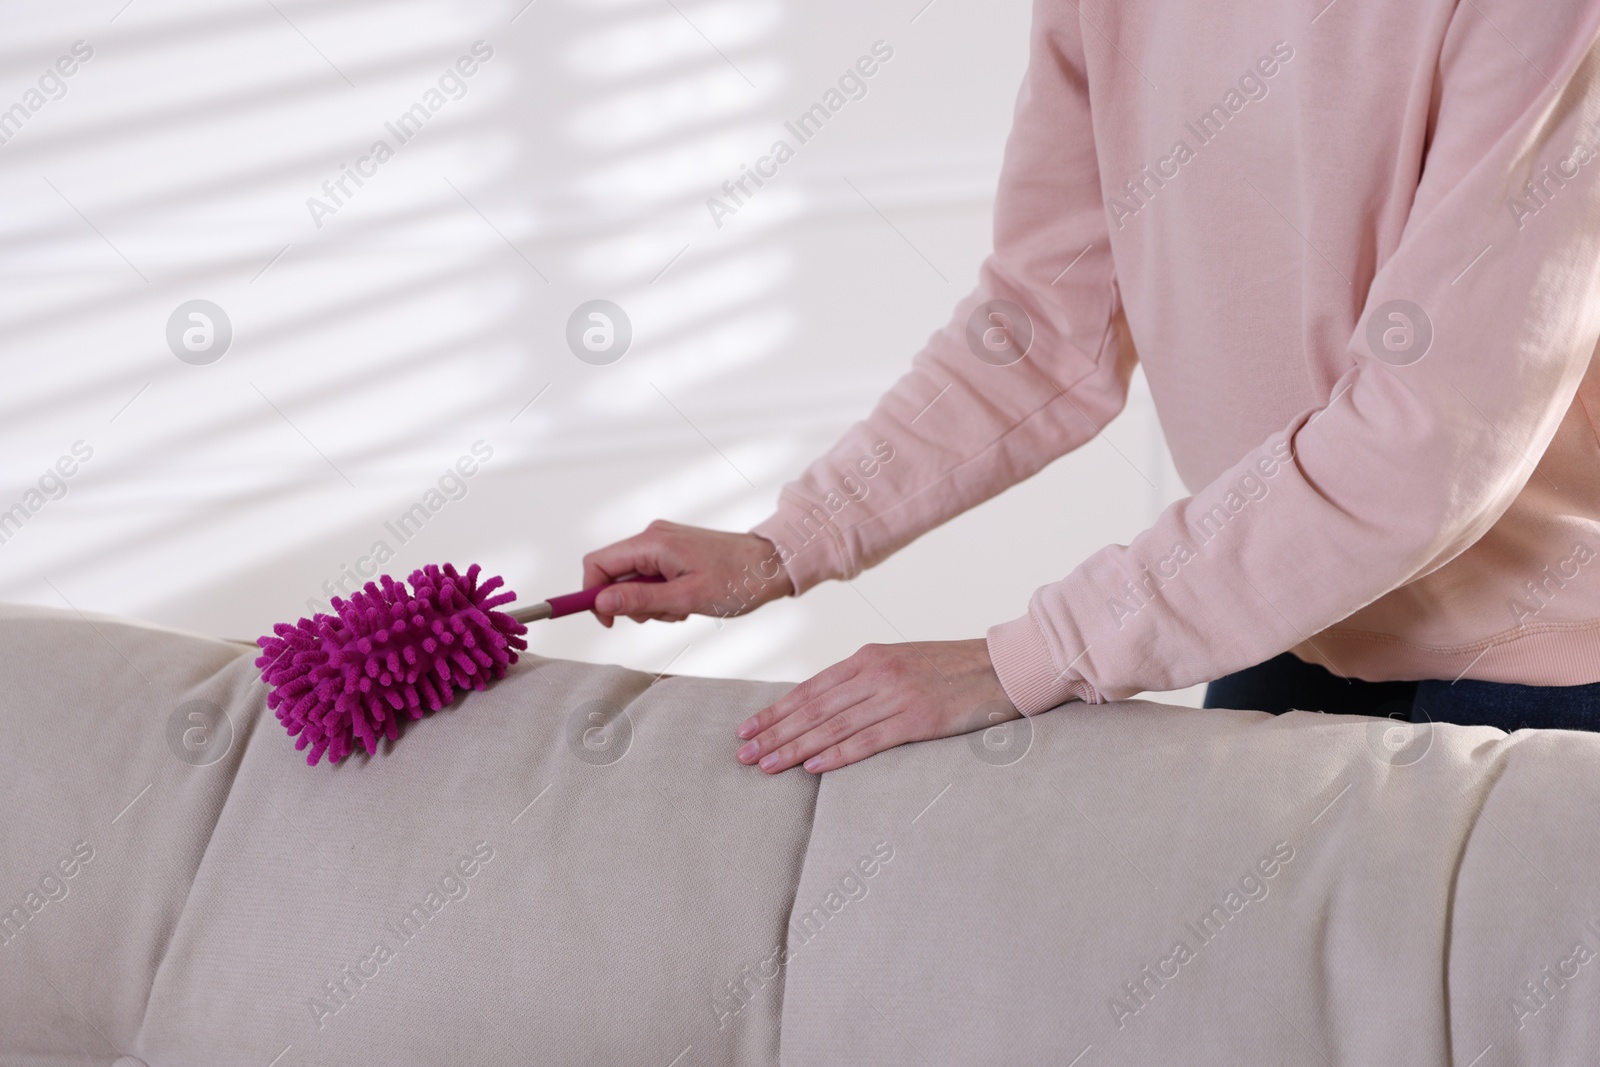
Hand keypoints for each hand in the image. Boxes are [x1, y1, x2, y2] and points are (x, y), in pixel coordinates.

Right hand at [582, 520, 793, 626]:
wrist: (772, 565)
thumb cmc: (737, 580)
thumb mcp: (686, 598)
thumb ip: (640, 599)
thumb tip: (600, 603)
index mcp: (652, 543)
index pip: (597, 563)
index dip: (592, 594)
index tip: (607, 622)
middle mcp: (653, 537)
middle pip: (614, 574)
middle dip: (630, 603)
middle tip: (663, 614)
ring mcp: (664, 543)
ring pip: (633, 580)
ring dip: (650, 603)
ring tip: (683, 608)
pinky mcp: (674, 552)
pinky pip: (652, 577)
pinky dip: (663, 596)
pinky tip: (688, 600)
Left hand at [735, 639, 1017, 773]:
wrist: (1002, 666)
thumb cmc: (950, 669)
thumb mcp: (900, 664)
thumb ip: (864, 681)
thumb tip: (824, 706)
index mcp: (868, 658)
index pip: (810, 688)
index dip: (775, 710)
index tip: (748, 728)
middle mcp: (876, 674)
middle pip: (813, 708)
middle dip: (774, 732)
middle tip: (744, 753)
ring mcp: (896, 696)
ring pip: (832, 726)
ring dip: (795, 748)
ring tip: (767, 765)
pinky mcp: (917, 719)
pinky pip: (868, 741)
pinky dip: (837, 754)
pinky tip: (813, 766)